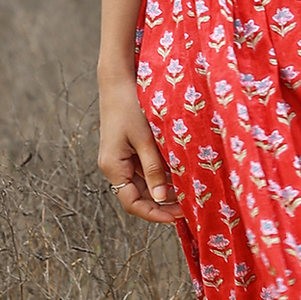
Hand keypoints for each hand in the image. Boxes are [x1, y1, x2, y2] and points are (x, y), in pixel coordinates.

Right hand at [98, 78, 183, 223]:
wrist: (118, 82)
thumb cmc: (130, 106)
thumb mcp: (145, 139)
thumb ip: (154, 168)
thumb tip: (161, 198)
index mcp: (113, 166)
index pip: (132, 203)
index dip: (154, 214)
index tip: (177, 217)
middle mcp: (114, 167)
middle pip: (138, 197)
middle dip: (161, 205)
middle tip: (187, 208)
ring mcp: (120, 159)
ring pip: (143, 185)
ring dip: (162, 192)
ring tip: (186, 194)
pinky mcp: (127, 151)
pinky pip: (144, 171)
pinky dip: (160, 177)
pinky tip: (177, 177)